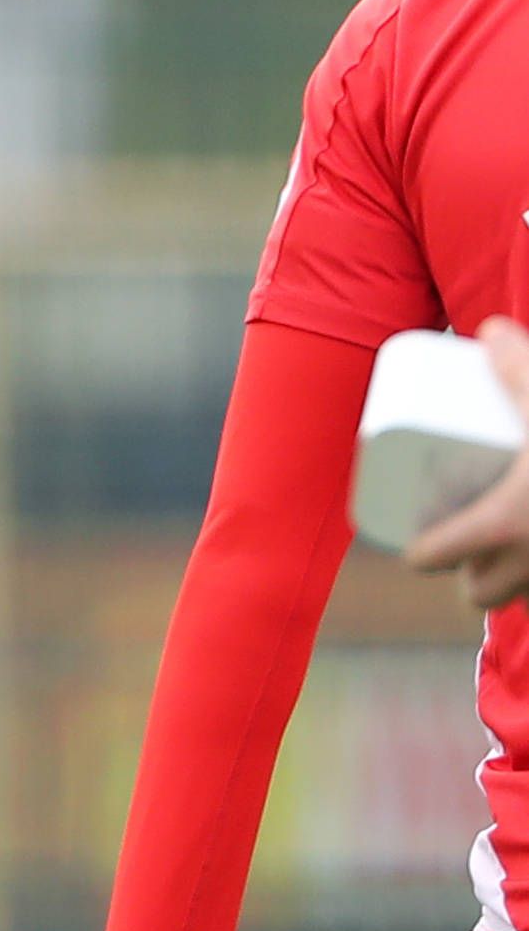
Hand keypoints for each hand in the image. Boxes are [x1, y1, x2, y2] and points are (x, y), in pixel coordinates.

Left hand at [406, 318, 528, 608]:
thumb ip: (520, 363)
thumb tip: (490, 331)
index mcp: (506, 522)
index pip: (438, 556)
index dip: (419, 553)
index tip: (413, 544)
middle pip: (483, 593)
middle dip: (470, 574)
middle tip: (464, 542)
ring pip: (527, 599)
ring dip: (516, 583)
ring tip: (510, 553)